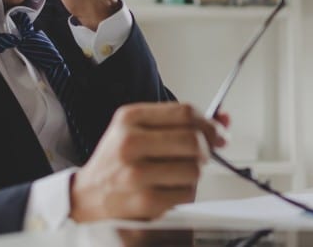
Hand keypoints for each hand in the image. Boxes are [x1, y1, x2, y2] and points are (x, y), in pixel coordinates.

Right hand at [69, 102, 228, 221]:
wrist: (87, 196)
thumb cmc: (118, 161)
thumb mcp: (139, 130)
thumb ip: (180, 122)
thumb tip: (225, 118)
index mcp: (130, 117)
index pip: (184, 112)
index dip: (209, 123)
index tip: (219, 133)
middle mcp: (130, 141)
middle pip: (193, 139)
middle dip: (207, 149)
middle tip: (204, 155)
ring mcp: (136, 172)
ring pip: (194, 168)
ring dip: (195, 173)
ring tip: (179, 174)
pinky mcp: (143, 200)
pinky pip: (187, 193)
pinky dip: (186, 193)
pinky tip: (170, 190)